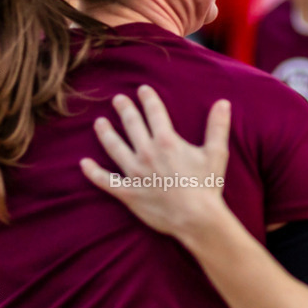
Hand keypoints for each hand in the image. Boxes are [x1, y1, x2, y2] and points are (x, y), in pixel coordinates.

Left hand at [80, 85, 231, 237]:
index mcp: (166, 141)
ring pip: (114, 147)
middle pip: (131, 125)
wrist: (196, 218)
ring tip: (99, 122)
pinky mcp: (127, 192)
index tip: (142, 89)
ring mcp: (134, 173)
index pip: (154, 113)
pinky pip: (105, 180)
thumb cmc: (207, 186)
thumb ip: (217, 126)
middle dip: (124, 109)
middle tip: (118, 99)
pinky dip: (92, 172)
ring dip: (105, 133)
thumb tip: (223, 102)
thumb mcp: (216, 153)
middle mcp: (146, 153)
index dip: (148, 99)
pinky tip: (83, 163)